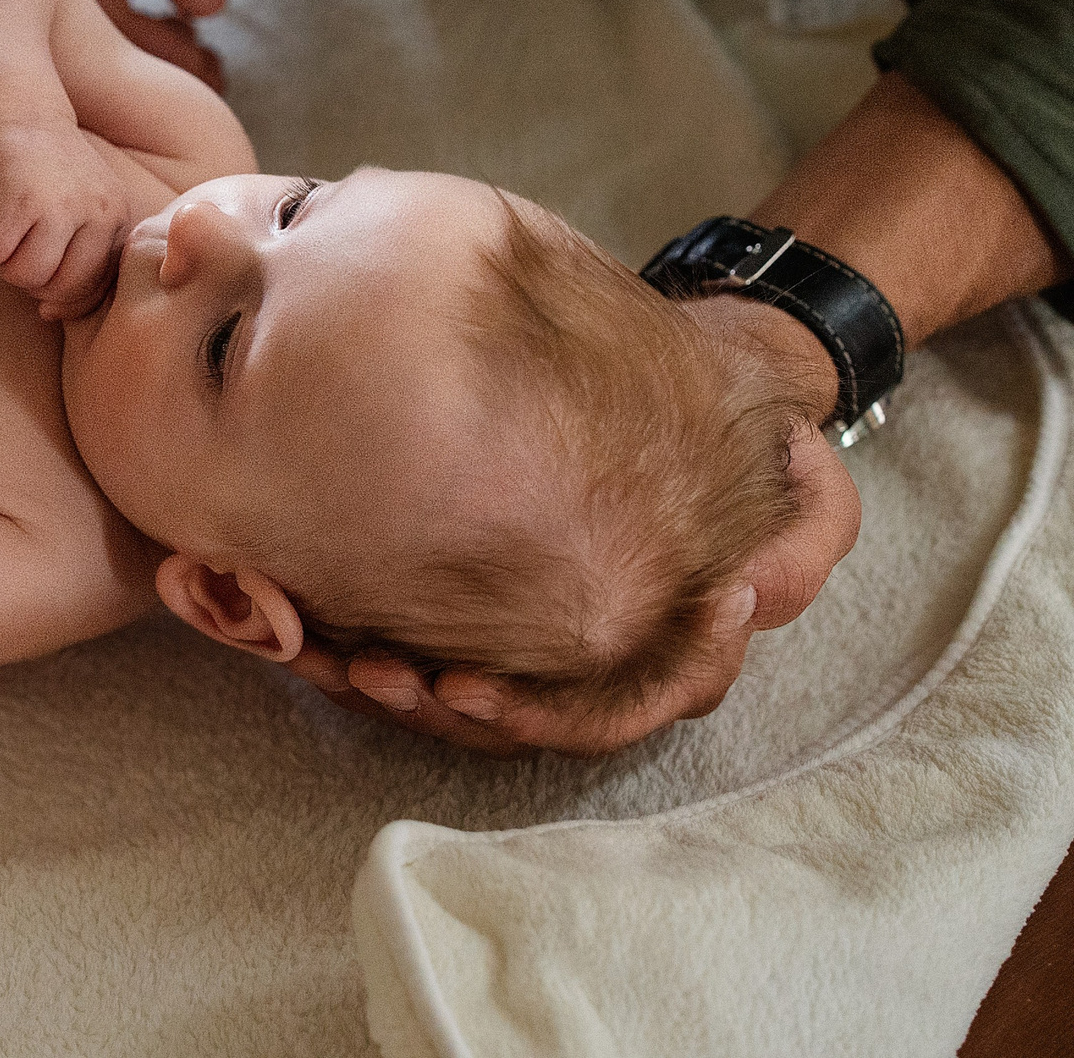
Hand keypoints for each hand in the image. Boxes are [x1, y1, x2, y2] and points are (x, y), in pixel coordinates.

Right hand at [0, 118, 131, 318]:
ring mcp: (57, 205)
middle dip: (32, 279)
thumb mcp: (84, 210)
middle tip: (21, 246)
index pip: (94, 289)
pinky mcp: (16, 199)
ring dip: (5, 262)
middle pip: (59, 289)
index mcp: (118, 217)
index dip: (61, 293)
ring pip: (25, 276)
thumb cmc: (45, 171)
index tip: (43, 273)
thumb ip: (81, 261)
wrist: (16, 110)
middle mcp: (96, 211)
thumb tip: (51, 316)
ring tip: (8, 228)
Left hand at [281, 300, 862, 756]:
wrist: (685, 385)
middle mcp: (596, 664)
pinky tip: (306, 630)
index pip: (603, 718)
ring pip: (451, 701)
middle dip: (434, 711)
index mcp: (668, 654)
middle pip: (508, 726)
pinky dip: (356, 646)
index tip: (468, 686)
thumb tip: (750, 593)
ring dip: (387, 690)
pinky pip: (413, 646)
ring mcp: (532, 638)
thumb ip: (803, 539)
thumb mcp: (805, 484)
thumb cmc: (738, 440)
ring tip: (332, 655)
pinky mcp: (474, 601)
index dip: (537, 716)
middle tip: (375, 672)